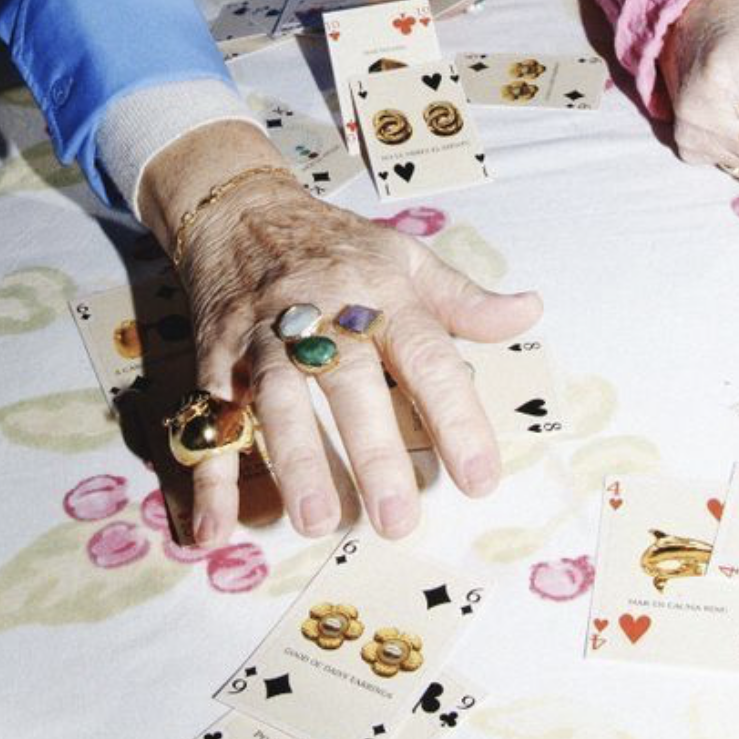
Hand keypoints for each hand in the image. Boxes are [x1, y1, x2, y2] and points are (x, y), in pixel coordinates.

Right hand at [140, 124, 540, 549]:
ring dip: (294, 460)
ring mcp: (261, 338)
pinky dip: (208, 474)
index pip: (424, 354)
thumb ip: (463, 299)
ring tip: (316, 521)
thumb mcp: (404, 256)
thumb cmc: (335, 245)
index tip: (480, 478)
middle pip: (347, 380)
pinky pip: (209, 416)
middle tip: (395, 518)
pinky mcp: (215, 357)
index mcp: (379, 294)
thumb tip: (530, 311)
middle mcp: (320, 316)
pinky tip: (213, 529)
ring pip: (276, 397)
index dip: (454, 415)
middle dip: (370, 448)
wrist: (240, 209)